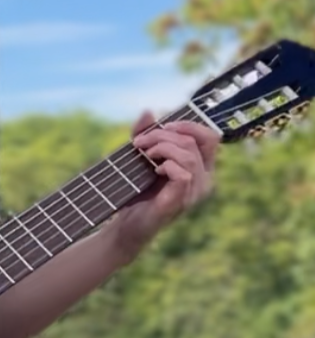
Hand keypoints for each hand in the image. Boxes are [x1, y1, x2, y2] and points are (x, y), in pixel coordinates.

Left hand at [111, 111, 218, 261]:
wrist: (126, 225)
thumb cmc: (137, 192)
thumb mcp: (141, 157)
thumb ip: (145, 134)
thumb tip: (148, 111)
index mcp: (201, 168)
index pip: (211, 136)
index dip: (189, 125)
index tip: (162, 126)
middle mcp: (204, 180)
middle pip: (197, 141)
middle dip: (166, 134)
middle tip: (139, 142)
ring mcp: (194, 193)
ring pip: (189, 155)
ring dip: (162, 147)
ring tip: (143, 154)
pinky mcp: (180, 202)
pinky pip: (183, 174)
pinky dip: (166, 165)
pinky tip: (153, 170)